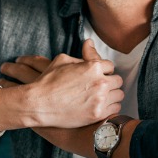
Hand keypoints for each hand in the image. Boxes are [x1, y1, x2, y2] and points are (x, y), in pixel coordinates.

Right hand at [2, 40, 123, 127]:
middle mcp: (100, 82)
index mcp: (93, 67)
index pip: (110, 66)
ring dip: (111, 94)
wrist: (39, 104)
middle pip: (118, 80)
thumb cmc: (48, 81)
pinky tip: (100, 105)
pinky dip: (110, 106)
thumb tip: (90, 42)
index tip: (99, 75)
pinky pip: (115, 108)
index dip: (104, 70)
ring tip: (101, 96)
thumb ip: (81, 54)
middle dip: (110, 82)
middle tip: (100, 86)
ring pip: (119, 95)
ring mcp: (100, 99)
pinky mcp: (97, 114)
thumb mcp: (62, 60)